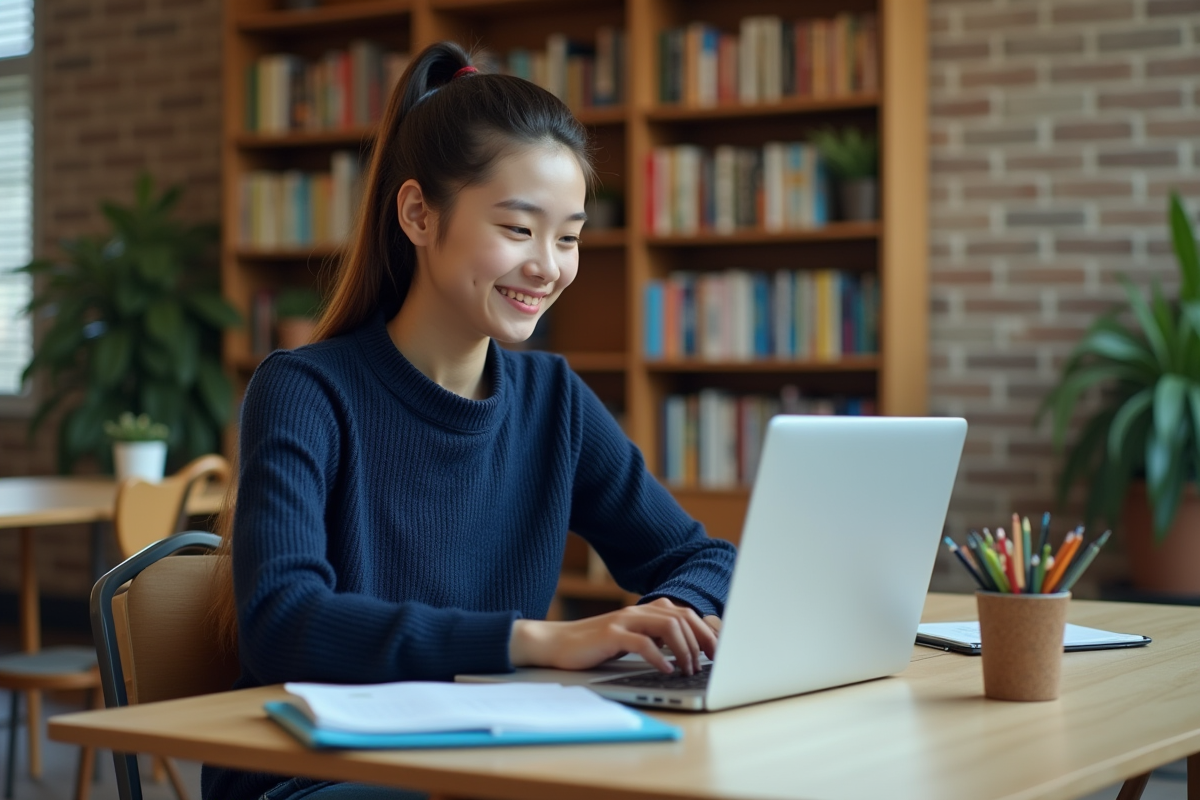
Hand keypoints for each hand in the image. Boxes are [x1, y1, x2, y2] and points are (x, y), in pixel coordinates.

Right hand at [510, 598, 717, 674]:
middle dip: (701, 639)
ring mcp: (624, 621)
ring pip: (667, 627)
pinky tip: (666, 670)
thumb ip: (654, 639)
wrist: (556, 643)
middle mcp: (637, 612)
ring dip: (683, 650)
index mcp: (645, 611)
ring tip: (688, 669)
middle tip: (710, 661)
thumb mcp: (630, 639)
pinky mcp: (610, 635)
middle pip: (681, 618)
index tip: (719, 651)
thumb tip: (686, 651)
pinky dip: (659, 657)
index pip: (685, 614)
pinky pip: (642, 643)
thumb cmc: (594, 645)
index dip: (706, 631)